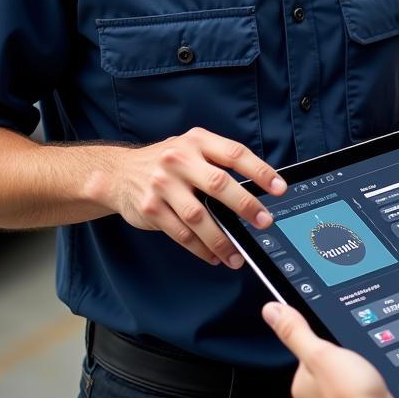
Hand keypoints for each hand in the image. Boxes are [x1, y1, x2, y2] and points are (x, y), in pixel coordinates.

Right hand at [99, 127, 285, 267]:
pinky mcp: (151, 209)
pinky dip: (201, 248)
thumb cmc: (166, 162)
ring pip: (199, 217)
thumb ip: (218, 162)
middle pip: (218, 184)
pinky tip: (214, 256)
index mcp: (196, 141)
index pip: (234, 153)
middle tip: (264, 221)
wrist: (119, 173)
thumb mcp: (191, 148)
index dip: (259, 171)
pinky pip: (181, 234)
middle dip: (245, 206)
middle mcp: (179, 160)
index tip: (279, 188)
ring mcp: (163, 185)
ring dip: (222, 240)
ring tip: (237, 255)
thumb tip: (257, 189)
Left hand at [263, 302, 398, 397]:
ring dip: (357, 383)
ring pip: (346, 390)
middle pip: (328, 374)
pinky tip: (377, 393)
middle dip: (343, 366)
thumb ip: (297, 332)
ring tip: (368, 377)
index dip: (324, 346)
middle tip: (356, 361)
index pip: (308, 357)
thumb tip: (271, 310)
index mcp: (303, 387)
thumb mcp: (321, 353)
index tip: (336, 343)